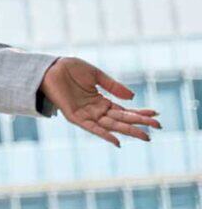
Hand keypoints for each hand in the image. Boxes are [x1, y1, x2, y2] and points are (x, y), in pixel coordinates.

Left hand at [39, 57, 160, 147]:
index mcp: (100, 101)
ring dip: (128, 130)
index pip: (124, 110)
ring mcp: (86, 114)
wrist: (49, 68)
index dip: (140, 112)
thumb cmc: (70, 70)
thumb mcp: (95, 75)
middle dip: (139, 123)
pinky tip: (117, 141)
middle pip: (121, 119)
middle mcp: (95, 110)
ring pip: (111, 125)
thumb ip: (113, 86)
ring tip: (145, 135)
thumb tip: (133, 96)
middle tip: (159, 126)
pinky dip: (104, 134)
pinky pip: (91, 128)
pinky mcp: (74, 116)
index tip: (157, 114)